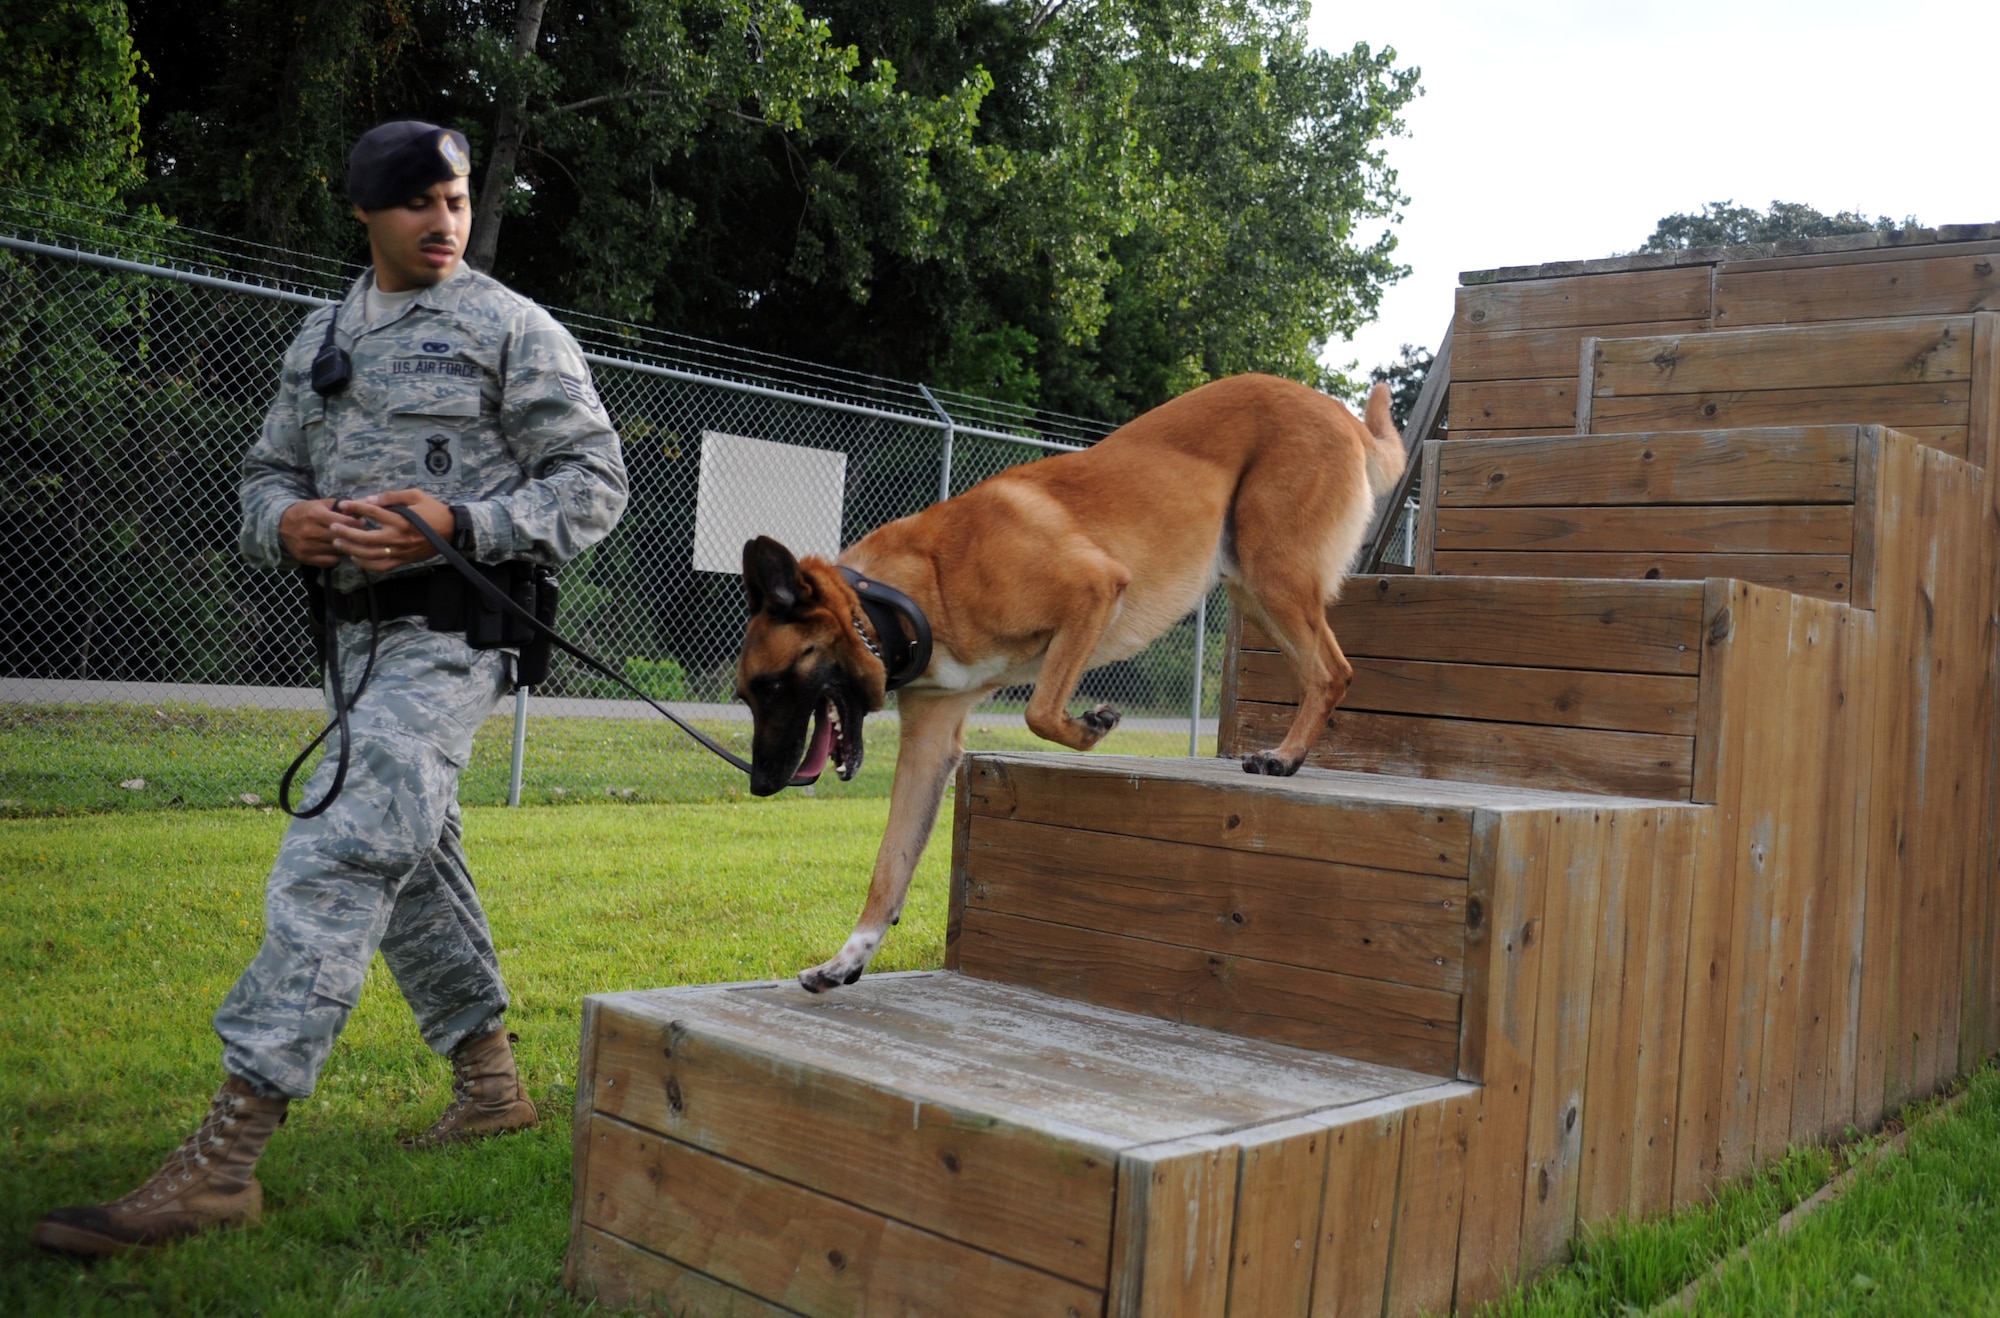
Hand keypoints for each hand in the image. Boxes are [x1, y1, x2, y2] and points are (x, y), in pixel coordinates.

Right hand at [279, 499, 366, 567]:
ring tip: (347, 542)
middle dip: (353, 536)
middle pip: (341, 537)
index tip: (361, 522)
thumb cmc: (306, 512)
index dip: (356, 523)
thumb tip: (362, 506)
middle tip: (359, 534)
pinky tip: (336, 551)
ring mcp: (307, 546)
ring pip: (337, 550)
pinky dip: (336, 557)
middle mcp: (310, 531)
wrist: (280, 524)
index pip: (344, 522)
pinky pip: (330, 561)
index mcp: (315, 515)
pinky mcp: (305, 557)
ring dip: (345, 547)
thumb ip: (340, 504)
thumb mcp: (320, 504)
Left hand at [328, 489, 457, 571]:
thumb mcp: (415, 495)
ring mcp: (399, 551)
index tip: (343, 505)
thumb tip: (370, 499)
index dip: (355, 507)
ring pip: (369, 554)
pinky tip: (356, 558)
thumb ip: (391, 496)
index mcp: (400, 519)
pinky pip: (380, 566)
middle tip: (333, 528)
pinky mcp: (403, 560)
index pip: (371, 512)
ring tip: (338, 543)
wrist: (451, 531)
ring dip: (351, 550)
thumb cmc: (433, 511)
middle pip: (364, 537)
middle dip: (345, 533)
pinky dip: (366, 564)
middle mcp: (397, 537)